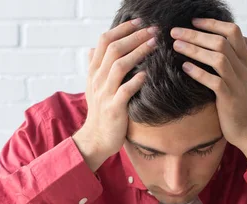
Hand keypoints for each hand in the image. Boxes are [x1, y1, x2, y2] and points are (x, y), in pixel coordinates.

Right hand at [73, 18, 158, 171]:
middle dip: (134, 36)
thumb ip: (95, 67)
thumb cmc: (100, 112)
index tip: (139, 22)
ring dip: (138, 52)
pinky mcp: (113, 108)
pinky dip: (136, 81)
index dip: (122, 29)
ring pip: (119, 65)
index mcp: (94, 71)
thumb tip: (92, 49)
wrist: (95, 139)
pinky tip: (147, 74)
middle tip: (153, 29)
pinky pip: (124, 91)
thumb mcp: (94, 87)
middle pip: (114, 49)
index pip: (105, 41)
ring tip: (154, 44)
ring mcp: (104, 93)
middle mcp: (97, 79)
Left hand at [170, 18, 246, 164]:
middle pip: (222, 41)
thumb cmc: (243, 103)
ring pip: (218, 58)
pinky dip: (198, 72)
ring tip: (176, 45)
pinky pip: (214, 81)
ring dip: (194, 49)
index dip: (213, 23)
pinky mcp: (230, 97)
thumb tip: (230, 40)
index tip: (193, 21)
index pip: (234, 31)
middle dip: (196, 34)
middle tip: (175, 31)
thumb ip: (240, 58)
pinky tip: (185, 67)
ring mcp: (238, 82)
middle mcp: (245, 68)